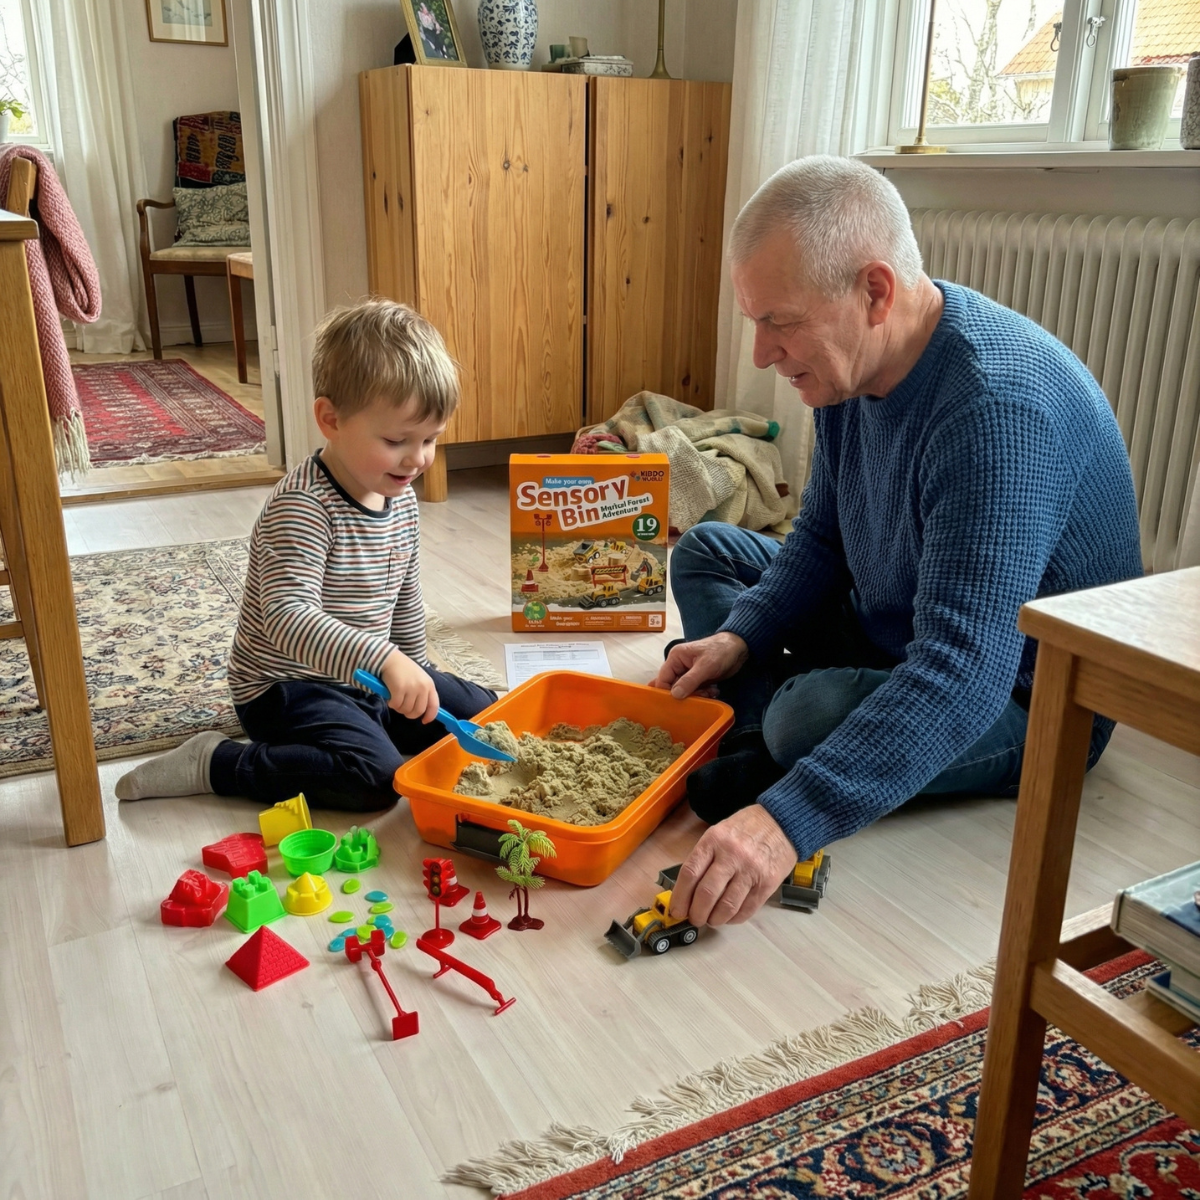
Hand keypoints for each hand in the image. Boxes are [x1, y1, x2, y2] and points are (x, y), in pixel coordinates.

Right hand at [379, 650, 438, 722]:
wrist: (390, 658)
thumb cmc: (404, 669)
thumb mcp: (419, 679)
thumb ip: (422, 692)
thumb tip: (423, 710)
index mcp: (429, 685)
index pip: (434, 706)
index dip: (430, 716)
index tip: (424, 721)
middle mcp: (422, 687)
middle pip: (418, 711)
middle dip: (409, 714)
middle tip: (403, 709)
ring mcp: (411, 688)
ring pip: (406, 709)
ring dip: (399, 708)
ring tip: (395, 699)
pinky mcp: (399, 689)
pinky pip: (396, 705)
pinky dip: (391, 704)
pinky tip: (390, 697)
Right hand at [649, 632, 748, 699]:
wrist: (738, 648)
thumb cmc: (720, 651)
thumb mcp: (705, 666)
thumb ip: (689, 681)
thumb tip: (674, 695)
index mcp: (675, 658)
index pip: (662, 679)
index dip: (667, 692)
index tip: (677, 703)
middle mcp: (679, 665)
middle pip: (673, 687)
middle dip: (685, 695)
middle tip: (700, 696)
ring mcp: (688, 673)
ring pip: (684, 691)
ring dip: (697, 695)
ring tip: (709, 692)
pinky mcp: (698, 679)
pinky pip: (695, 691)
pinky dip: (703, 694)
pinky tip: (713, 691)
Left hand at [669, 804, 795, 925]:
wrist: (781, 822)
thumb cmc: (746, 829)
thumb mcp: (719, 833)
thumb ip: (704, 859)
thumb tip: (687, 891)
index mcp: (714, 840)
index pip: (690, 873)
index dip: (680, 897)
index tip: (677, 910)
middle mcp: (731, 855)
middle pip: (706, 893)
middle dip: (696, 913)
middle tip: (694, 919)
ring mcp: (750, 870)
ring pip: (726, 906)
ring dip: (714, 919)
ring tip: (711, 920)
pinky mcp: (767, 883)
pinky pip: (747, 909)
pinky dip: (734, 919)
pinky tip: (729, 917)